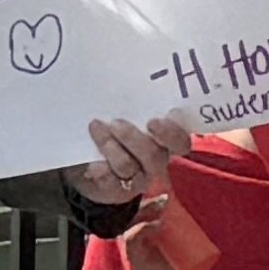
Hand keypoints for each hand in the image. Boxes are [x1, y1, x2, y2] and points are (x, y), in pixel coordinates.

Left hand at [72, 112, 192, 208]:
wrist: (88, 165)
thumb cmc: (112, 131)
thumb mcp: (122, 115)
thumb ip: (130, 105)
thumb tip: (121, 78)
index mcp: (163, 141)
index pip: (180, 142)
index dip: (172, 133)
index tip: (152, 122)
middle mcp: (154, 162)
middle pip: (154, 155)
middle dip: (133, 138)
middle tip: (116, 123)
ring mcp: (136, 179)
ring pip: (128, 166)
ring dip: (109, 146)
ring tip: (96, 127)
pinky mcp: (116, 191)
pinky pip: (109, 181)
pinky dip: (99, 168)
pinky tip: (91, 161)